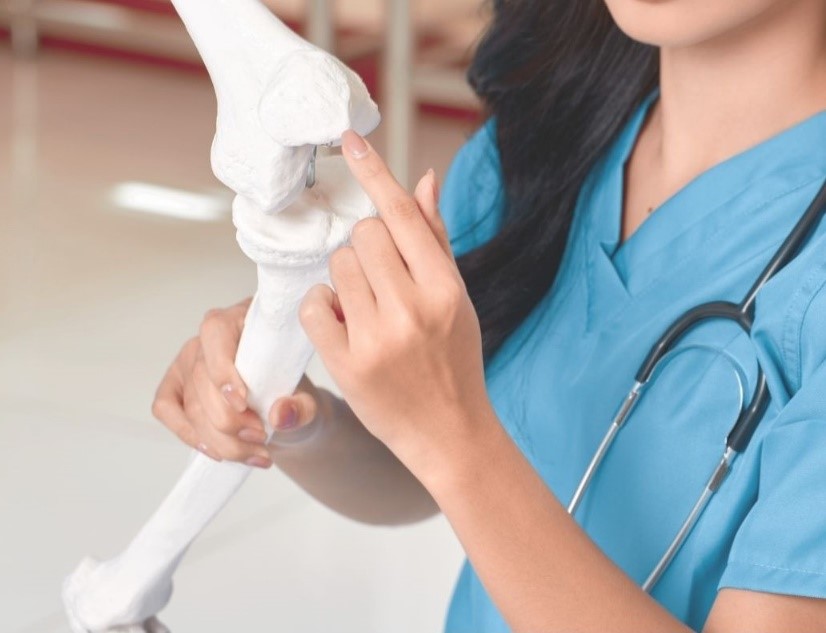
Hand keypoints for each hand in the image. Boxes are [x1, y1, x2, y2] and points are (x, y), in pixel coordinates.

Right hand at [152, 298, 325, 467]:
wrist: (284, 413)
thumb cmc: (292, 394)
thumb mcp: (310, 401)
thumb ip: (302, 407)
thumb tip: (280, 415)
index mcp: (243, 319)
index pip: (216, 331)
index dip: (223, 369)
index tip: (243, 402)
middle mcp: (209, 338)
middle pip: (202, 379)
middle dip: (230, 420)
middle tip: (261, 437)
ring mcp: (188, 361)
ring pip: (190, 404)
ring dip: (220, 439)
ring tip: (254, 452)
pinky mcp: (175, 385)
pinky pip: (166, 409)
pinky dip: (190, 435)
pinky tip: (218, 451)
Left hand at [299, 131, 493, 479]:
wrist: (449, 431)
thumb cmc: (454, 360)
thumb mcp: (457, 298)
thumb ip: (435, 240)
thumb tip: (421, 179)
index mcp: (446, 288)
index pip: (402, 216)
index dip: (374, 174)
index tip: (349, 141)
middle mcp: (414, 309)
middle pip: (364, 236)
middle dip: (366, 250)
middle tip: (380, 281)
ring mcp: (379, 339)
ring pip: (338, 267)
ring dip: (345, 280)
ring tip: (366, 310)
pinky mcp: (349, 366)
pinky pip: (316, 307)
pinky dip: (324, 309)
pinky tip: (344, 326)